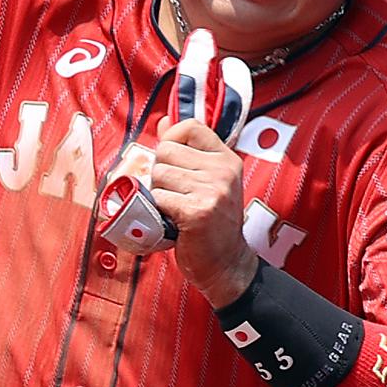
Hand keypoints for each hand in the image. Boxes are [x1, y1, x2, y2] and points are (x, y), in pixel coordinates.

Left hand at [142, 31, 258, 304]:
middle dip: (161, 172)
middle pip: (166, 151)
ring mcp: (213, 191)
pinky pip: (159, 197)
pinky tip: (174, 221)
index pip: (190, 126)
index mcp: (227, 159)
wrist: (226, 264)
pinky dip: (160, 210)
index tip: (172, 161)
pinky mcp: (198, 211)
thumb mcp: (207, 181)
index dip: (171, 139)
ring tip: (175, 208)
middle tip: (176, 194)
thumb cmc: (212, 223)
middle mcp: (223, 171)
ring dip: (159, 193)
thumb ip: (187, 151)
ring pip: (159, 174)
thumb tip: (162, 122)